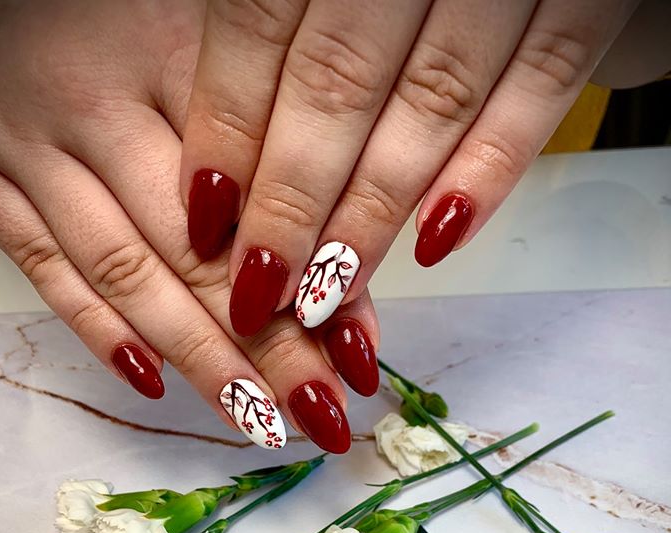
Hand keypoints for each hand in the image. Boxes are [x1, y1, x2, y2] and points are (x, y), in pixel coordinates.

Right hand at [0, 0, 377, 453]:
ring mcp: (28, 144)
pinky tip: (152, 379)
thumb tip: (331, 231)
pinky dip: (96, 328)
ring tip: (257, 420)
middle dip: (268, 346)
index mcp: (167, 56)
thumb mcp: (181, 18)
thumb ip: (251, 113)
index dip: (312, 281)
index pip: (258, 197)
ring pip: (125, 272)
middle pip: (198, 253)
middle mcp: (97, 107)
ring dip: (197, 357)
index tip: (356, 353)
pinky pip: (40, 264)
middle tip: (318, 412)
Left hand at [182, 0, 646, 335]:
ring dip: (371, 212)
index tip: (206, 219)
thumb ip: (296, 35)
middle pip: (337, 81)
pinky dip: (486, 172)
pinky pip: (539, 90)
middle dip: (291, 200)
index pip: (261, 21)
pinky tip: (434, 245)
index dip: (230, 128)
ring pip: (429, 100)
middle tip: (260, 289)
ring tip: (326, 293)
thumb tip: (226, 163)